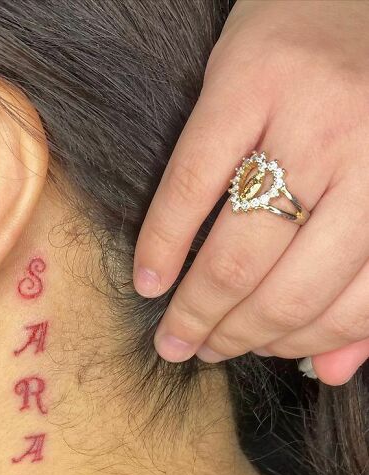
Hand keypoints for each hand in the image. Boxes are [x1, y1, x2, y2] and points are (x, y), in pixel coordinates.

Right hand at [132, 0, 368, 386]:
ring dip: (197, 312)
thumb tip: (333, 371)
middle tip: (202, 351)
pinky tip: (147, 281)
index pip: (348, 305)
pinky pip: (190, 188)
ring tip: (176, 335)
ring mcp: (305, 119)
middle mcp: (366, 158)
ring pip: (237, 255)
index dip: (297, 347)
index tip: (258, 355)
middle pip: (285, 292)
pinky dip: (161, 244)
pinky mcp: (245, 83)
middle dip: (236, 339)